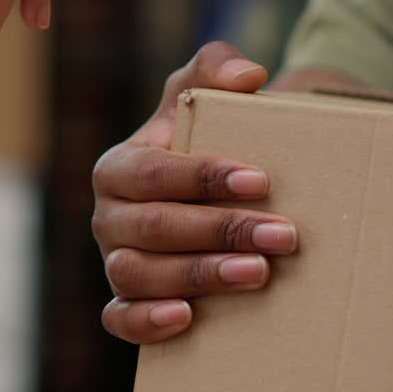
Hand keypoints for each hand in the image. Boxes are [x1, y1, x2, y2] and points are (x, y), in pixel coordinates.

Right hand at [90, 42, 298, 342]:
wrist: (214, 200)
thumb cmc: (207, 148)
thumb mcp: (205, 103)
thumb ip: (216, 70)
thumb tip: (247, 75)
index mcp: (118, 167)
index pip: (152, 172)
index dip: (203, 177)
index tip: (261, 181)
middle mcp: (107, 217)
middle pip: (154, 227)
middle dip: (220, 231)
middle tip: (285, 236)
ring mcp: (114, 262)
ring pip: (138, 274)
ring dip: (199, 275)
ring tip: (257, 274)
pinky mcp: (125, 302)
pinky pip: (119, 319)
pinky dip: (145, 322)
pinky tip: (186, 318)